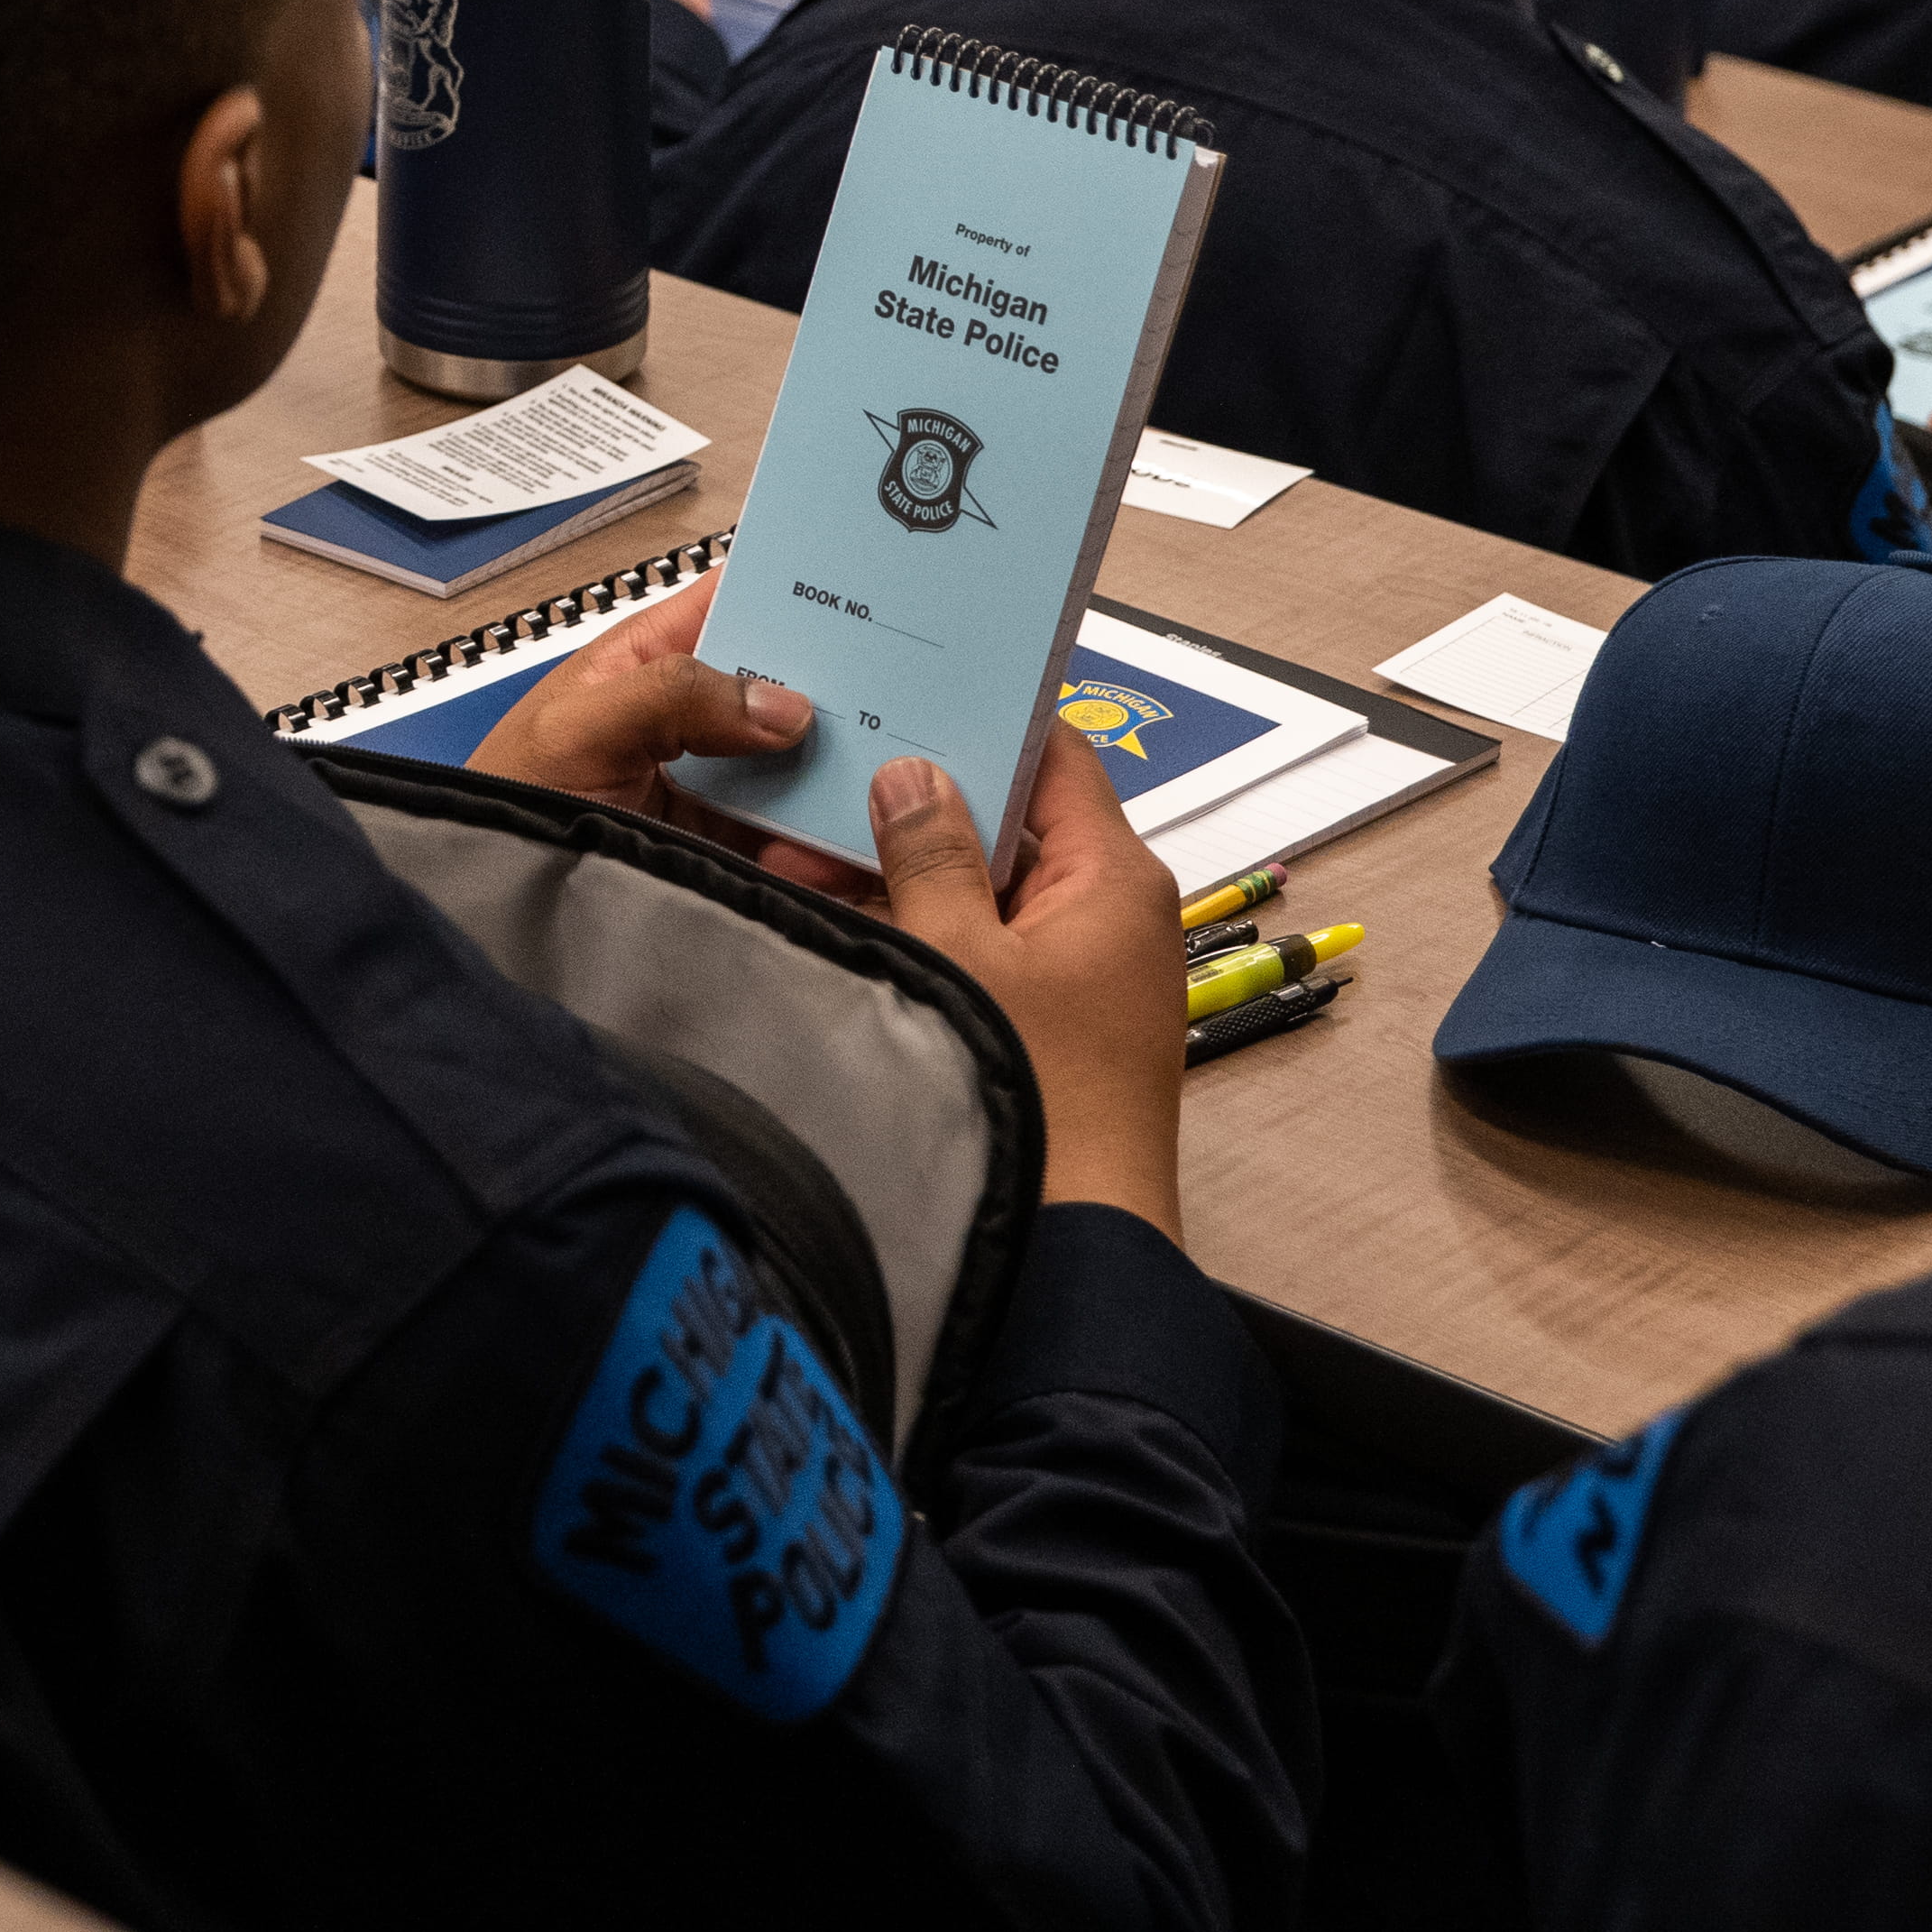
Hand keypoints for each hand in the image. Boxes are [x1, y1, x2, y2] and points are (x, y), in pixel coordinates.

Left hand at [474, 587, 866, 891]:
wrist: (490, 911)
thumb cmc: (506, 801)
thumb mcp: (575, 730)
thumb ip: (670, 698)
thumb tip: (785, 703)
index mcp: (650, 659)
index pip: (735, 600)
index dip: (797, 584)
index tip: (873, 579)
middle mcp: (692, 716)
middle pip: (786, 685)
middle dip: (843, 689)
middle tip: (914, 692)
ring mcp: (715, 785)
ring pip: (801, 765)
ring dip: (841, 774)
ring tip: (888, 783)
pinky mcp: (727, 851)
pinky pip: (791, 837)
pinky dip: (822, 844)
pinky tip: (848, 850)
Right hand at [867, 733, 1184, 1236]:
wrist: (1073, 1242)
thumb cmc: (1038, 1101)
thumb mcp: (961, 954)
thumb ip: (932, 853)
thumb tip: (914, 777)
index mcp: (1115, 877)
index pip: (1057, 755)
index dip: (988, 717)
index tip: (918, 689)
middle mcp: (1116, 914)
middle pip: (1018, 820)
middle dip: (925, 802)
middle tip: (837, 777)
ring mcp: (1089, 969)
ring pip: (996, 886)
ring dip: (916, 871)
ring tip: (816, 852)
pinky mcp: (1059, 1018)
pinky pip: (992, 944)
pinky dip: (932, 927)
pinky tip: (850, 921)